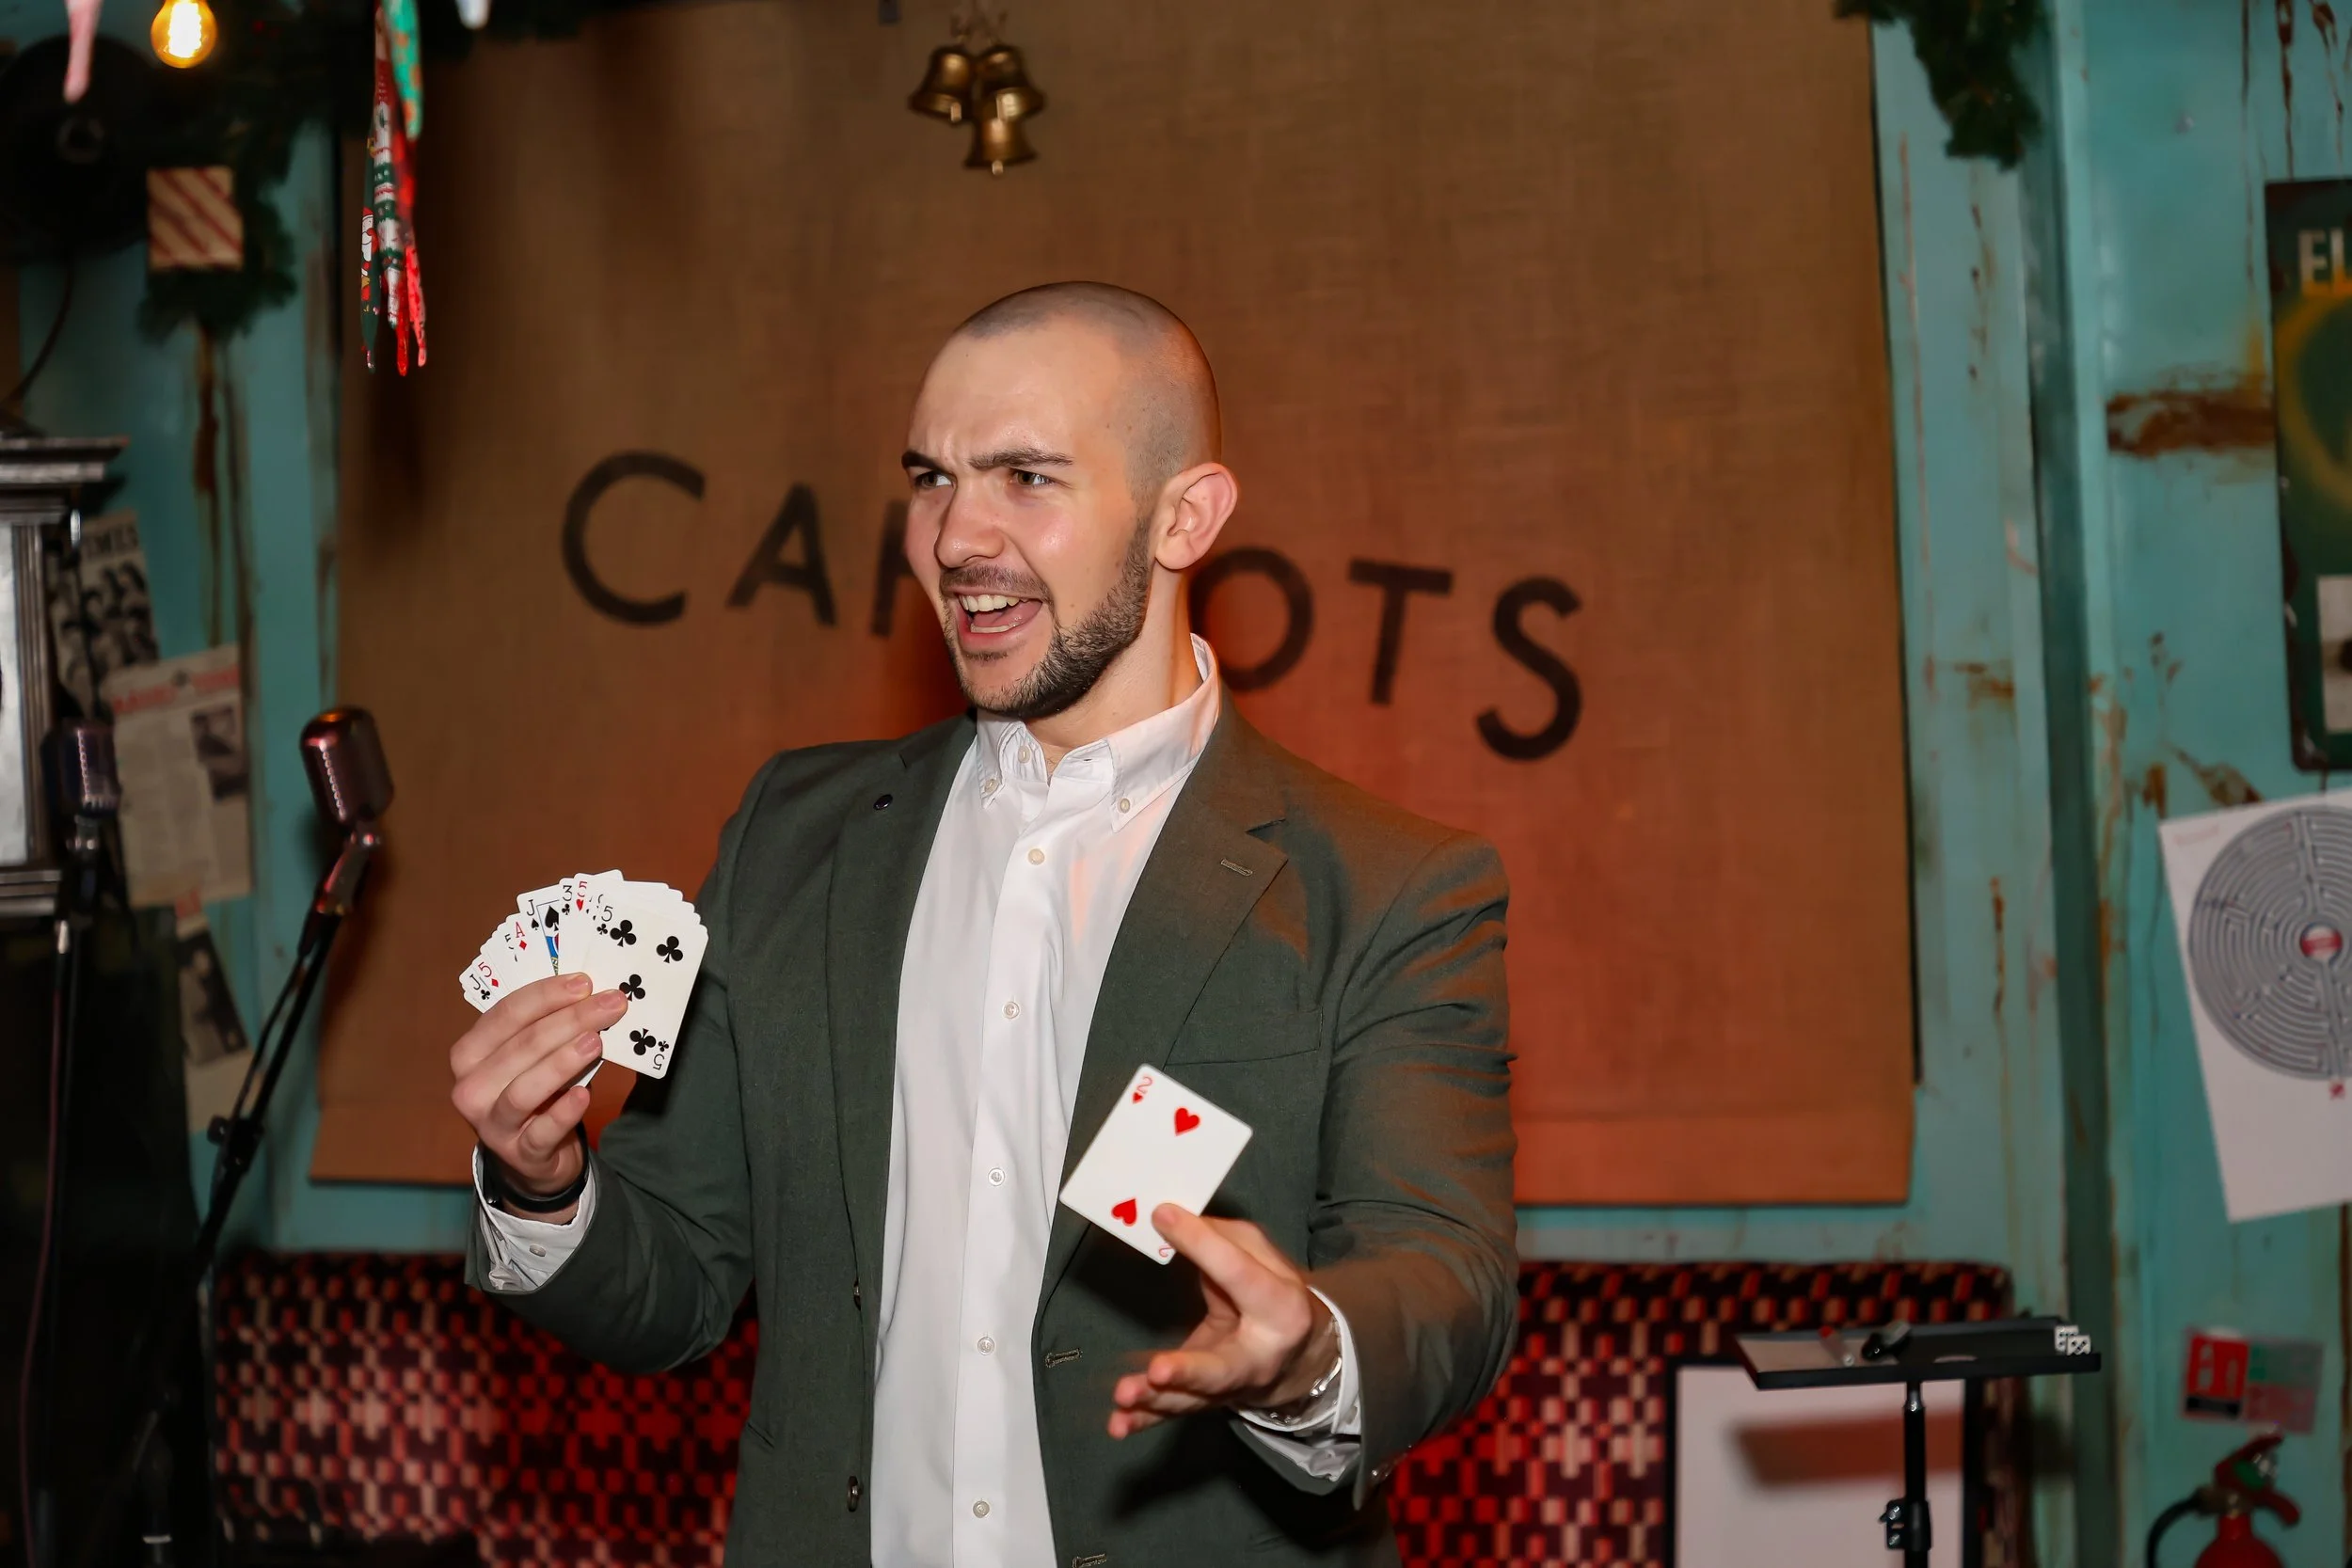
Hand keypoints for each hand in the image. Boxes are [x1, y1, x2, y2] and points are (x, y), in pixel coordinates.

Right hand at [448, 972, 622, 1218]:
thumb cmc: (534, 1090)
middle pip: (522, 1046)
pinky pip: (542, 1131)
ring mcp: (492, 1124)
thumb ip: (547, 1027)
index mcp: (469, 1053)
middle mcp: (471, 1088)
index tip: (584, 982)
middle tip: (611, 1004)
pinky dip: (564, 1112)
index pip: (505, 1015)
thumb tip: (590, 993)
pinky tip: (585, 1095)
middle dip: (570, 1020)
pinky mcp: (519, 1153)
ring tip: (596, 1042)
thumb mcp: (530, 1057)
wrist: (530, 1153)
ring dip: (563, 1062)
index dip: (546, 995)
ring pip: (525, 1089)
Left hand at [1107, 1206, 1337, 1437]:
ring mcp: (1228, 1387)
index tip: (1163, 1216)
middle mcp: (1257, 1358)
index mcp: (1280, 1308)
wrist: (1297, 1354)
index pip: (1239, 1275)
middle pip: (1223, 1369)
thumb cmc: (1271, 1292)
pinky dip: (1143, 1420)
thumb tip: (1168, 1219)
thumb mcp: (1260, 1255)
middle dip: (1189, 1372)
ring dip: (1155, 1400)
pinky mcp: (1203, 1400)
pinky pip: (1173, 1411)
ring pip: (1192, 1398)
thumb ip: (1220, 1238)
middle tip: (1158, 1371)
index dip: (1203, 1245)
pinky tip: (1117, 1424)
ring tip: (1124, 1394)